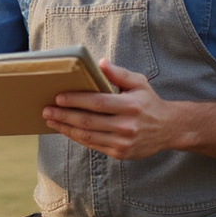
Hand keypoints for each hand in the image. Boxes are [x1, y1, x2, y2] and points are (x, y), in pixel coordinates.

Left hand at [42, 59, 180, 159]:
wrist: (169, 129)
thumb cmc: (149, 102)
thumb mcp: (139, 83)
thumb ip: (119, 73)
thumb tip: (100, 63)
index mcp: (131, 106)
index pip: (97, 103)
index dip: (76, 100)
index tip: (58, 97)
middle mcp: (127, 126)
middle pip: (88, 121)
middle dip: (64, 115)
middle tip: (46, 110)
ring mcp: (123, 142)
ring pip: (88, 136)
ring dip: (66, 128)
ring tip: (50, 120)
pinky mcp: (120, 153)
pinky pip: (93, 145)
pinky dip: (77, 137)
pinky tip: (65, 130)